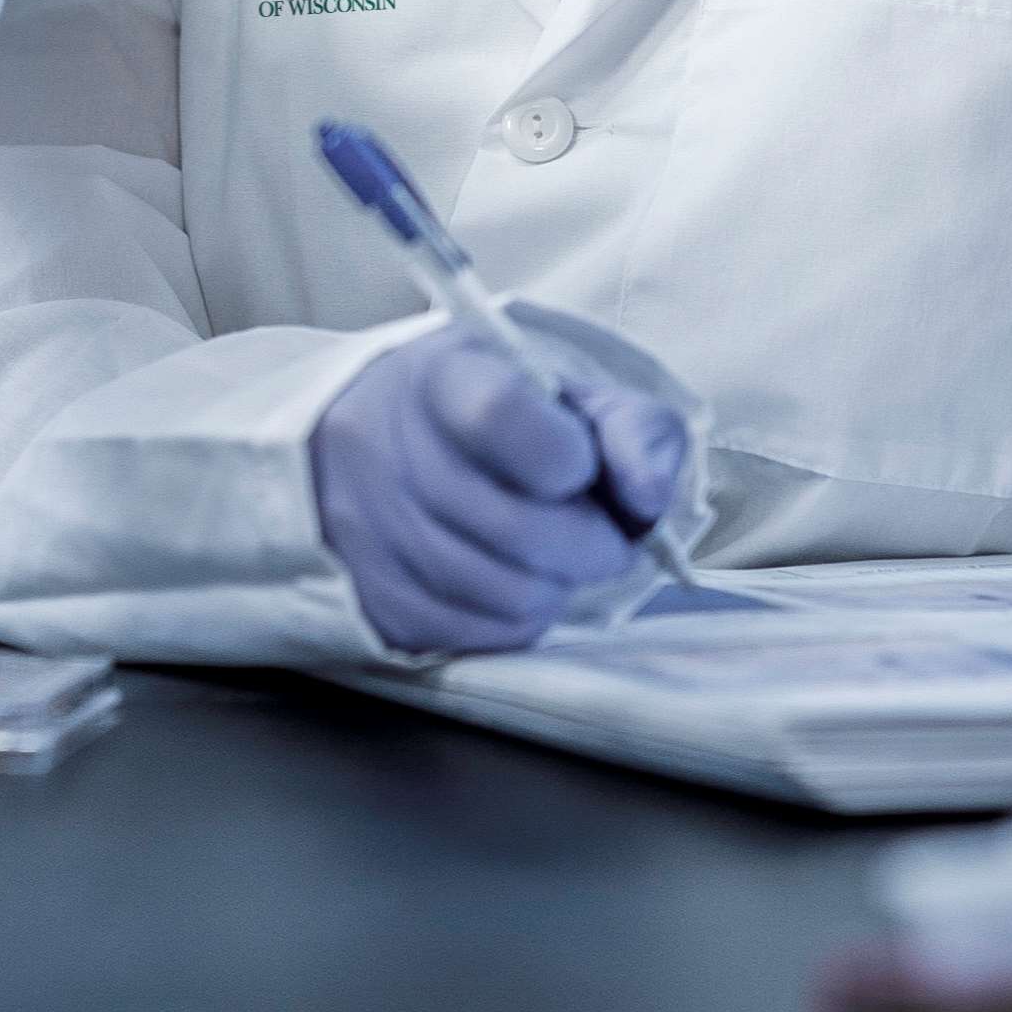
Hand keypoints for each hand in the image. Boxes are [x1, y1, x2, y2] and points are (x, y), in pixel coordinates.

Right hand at [308, 328, 695, 656]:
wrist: (389, 437)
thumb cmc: (501, 419)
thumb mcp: (574, 394)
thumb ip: (635, 430)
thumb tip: (647, 499)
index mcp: (444, 377)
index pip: (503, 415)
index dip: (566, 456)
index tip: (580, 464)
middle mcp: (383, 445)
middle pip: (516, 525)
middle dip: (590, 545)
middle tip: (601, 538)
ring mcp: (364, 524)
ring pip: (498, 591)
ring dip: (555, 587)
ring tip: (557, 562)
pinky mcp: (365, 592)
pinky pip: (466, 633)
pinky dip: (513, 620)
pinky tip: (514, 586)